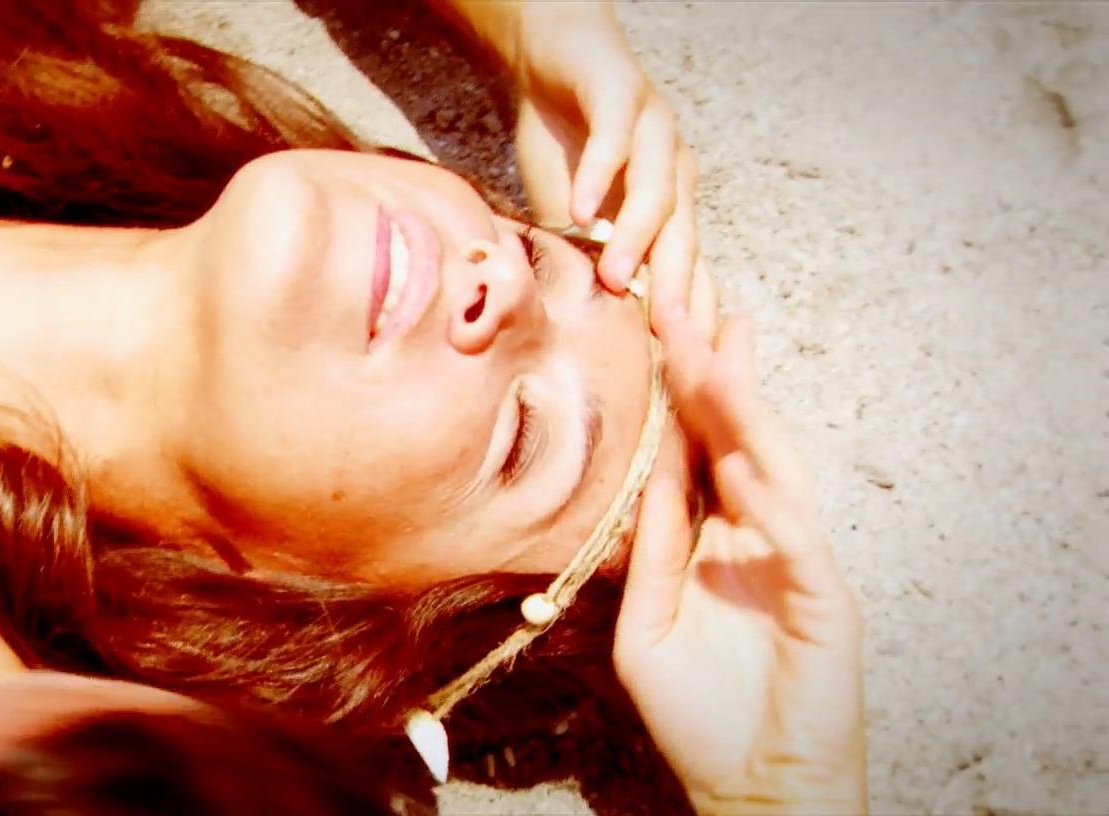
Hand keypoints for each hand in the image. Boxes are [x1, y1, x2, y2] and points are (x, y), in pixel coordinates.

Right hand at [485, 2, 700, 315]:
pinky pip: (615, 143)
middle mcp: (674, 171)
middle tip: (668, 340)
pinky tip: (580, 210)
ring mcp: (653, 132)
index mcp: (670, 206)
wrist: (555, 55)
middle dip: (678, 290)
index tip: (682, 370)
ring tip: (615, 276)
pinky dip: (600, 176)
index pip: (686, 268)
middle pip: (684, 238)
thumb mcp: (573, 212)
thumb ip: (583, 257)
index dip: (685, 316)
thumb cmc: (566, 140)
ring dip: (637, 237)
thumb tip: (577, 327)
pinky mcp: (623, 97)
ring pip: (656, 193)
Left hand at [613, 307, 866, 814]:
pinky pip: (796, 544)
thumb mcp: (650, 621)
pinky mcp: (824, 606)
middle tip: (687, 301)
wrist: (752, 786)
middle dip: (713, 373)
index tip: (658, 324)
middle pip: (738, 439)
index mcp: (718, 539)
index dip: (682, 390)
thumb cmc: (701, 712)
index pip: (700, 447)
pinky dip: (772, 505)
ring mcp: (795, 566)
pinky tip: (743, 466)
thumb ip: (651, 548)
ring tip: (714, 356)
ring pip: (774, 472)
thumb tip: (642, 475)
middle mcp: (760, 538)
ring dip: (744, 415)